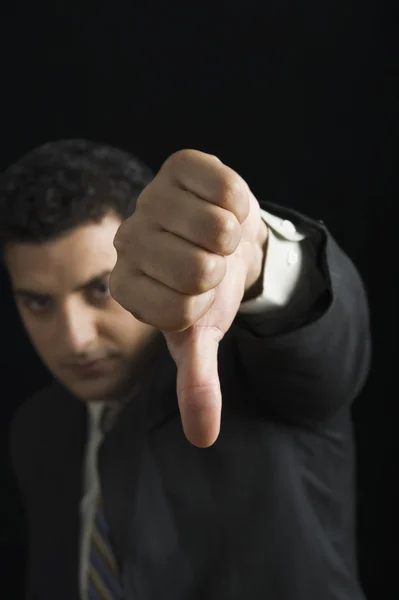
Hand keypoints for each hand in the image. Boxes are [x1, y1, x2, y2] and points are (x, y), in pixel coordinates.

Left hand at [110, 150, 267, 446]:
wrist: (225, 240)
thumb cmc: (209, 290)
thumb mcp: (202, 335)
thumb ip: (197, 381)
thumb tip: (203, 438)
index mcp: (127, 287)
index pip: (179, 311)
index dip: (206, 306)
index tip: (199, 295)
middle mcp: (127, 241)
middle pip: (196, 270)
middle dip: (220, 272)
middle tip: (210, 263)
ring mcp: (150, 199)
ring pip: (215, 228)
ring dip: (231, 238)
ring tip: (217, 237)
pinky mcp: (178, 166)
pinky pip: (226, 188)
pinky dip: (240, 203)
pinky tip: (221, 206)